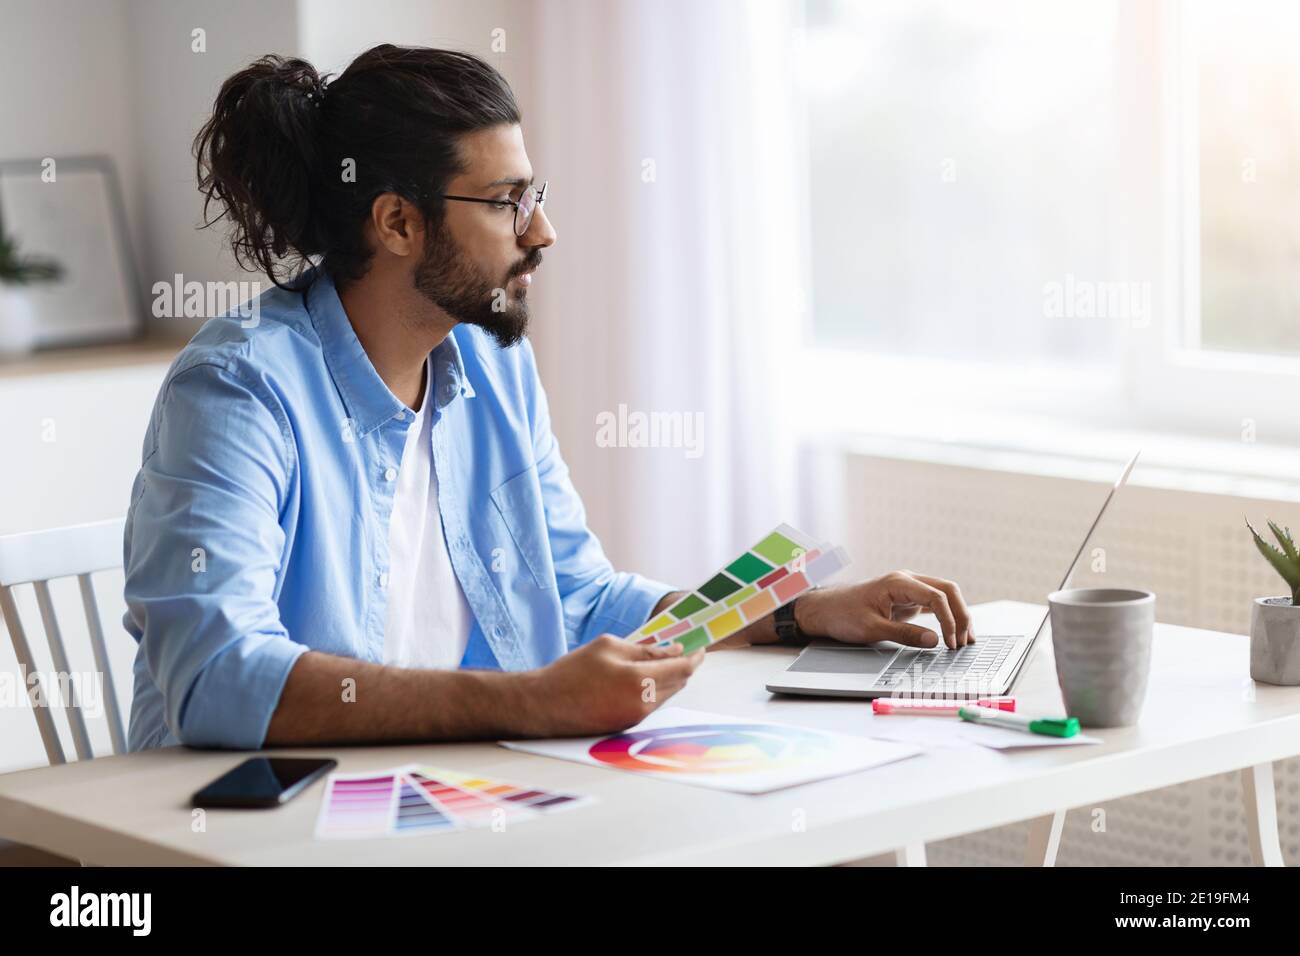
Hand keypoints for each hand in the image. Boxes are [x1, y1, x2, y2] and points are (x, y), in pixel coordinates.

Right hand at [519, 635, 704, 735]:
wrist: (544, 705)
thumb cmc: (572, 672)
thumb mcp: (608, 647)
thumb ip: (644, 649)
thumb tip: (672, 650)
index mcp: (640, 681)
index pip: (682, 668)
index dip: (695, 656)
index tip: (700, 646)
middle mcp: (643, 704)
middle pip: (679, 683)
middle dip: (684, 666)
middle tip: (684, 650)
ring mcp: (635, 718)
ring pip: (666, 695)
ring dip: (669, 678)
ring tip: (661, 661)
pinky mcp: (626, 726)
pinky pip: (651, 704)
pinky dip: (655, 690)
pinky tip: (642, 678)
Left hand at [797, 571, 975, 648]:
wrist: (825, 609)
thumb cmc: (843, 615)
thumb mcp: (872, 629)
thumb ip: (905, 634)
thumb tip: (935, 641)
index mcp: (898, 582)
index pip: (937, 596)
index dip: (948, 620)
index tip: (951, 643)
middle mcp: (907, 581)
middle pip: (947, 590)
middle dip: (961, 615)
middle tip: (966, 641)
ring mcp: (908, 589)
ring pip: (944, 595)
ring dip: (957, 615)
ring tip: (965, 639)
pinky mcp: (907, 599)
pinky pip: (934, 604)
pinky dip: (946, 617)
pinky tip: (953, 632)